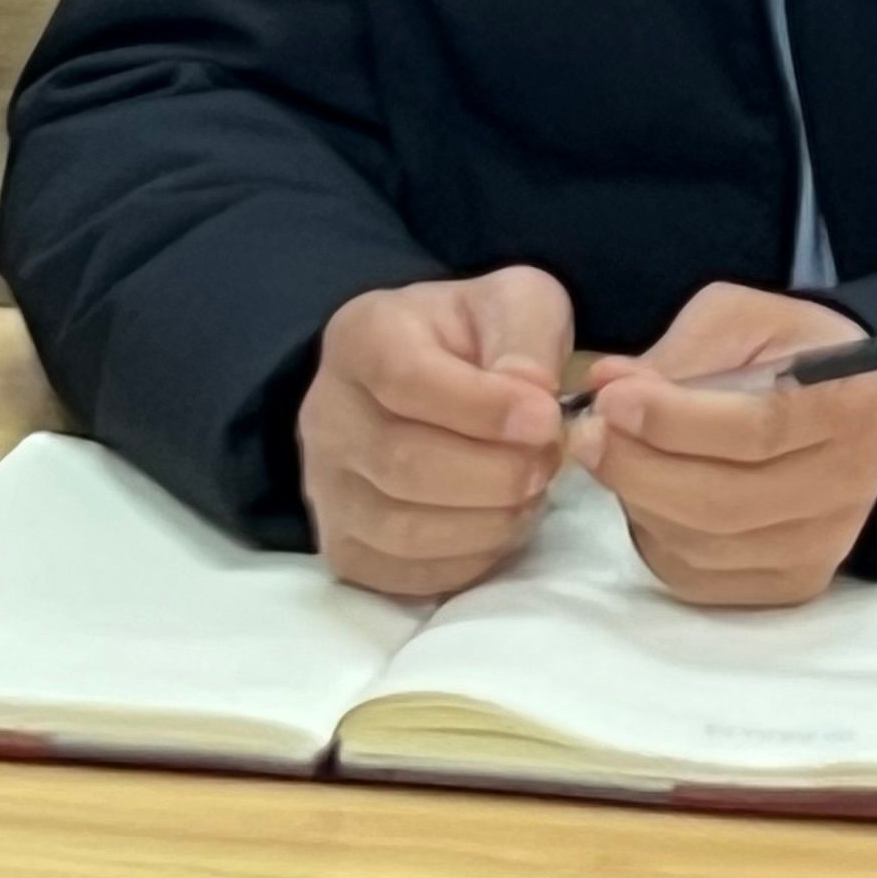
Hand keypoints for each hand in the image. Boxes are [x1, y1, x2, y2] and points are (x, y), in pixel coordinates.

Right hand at [297, 267, 572, 599]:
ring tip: (533, 493)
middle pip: (402, 464)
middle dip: (496, 473)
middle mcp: (326, 414)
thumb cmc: (479, 337)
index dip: (483, 408)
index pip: (406, 379)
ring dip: (487, 521)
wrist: (436, 378)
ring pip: (401, 529)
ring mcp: (325, 487)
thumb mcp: (518, 302)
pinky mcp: (343, 547)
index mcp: (362, 337)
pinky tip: (502, 525)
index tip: (547, 418)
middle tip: (551, 461)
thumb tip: (532, 398)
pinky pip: (401, 575)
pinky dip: (466, 560)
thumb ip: (528, 337)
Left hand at [568, 285, 876, 607]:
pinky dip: (654, 538)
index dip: (674, 421)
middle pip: (724, 502)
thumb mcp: (741, 322)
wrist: (841, 411)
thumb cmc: (785, 354)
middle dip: (638, 467)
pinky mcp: (788, 584)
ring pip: (703, 546)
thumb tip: (606, 386)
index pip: (756, 430)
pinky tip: (643, 494)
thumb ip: (679, 354)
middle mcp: (846, 487)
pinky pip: (699, 577)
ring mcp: (819, 546)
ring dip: (638, 501)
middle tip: (587, 433)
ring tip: (608, 456)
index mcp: (846, 405)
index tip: (611, 400)